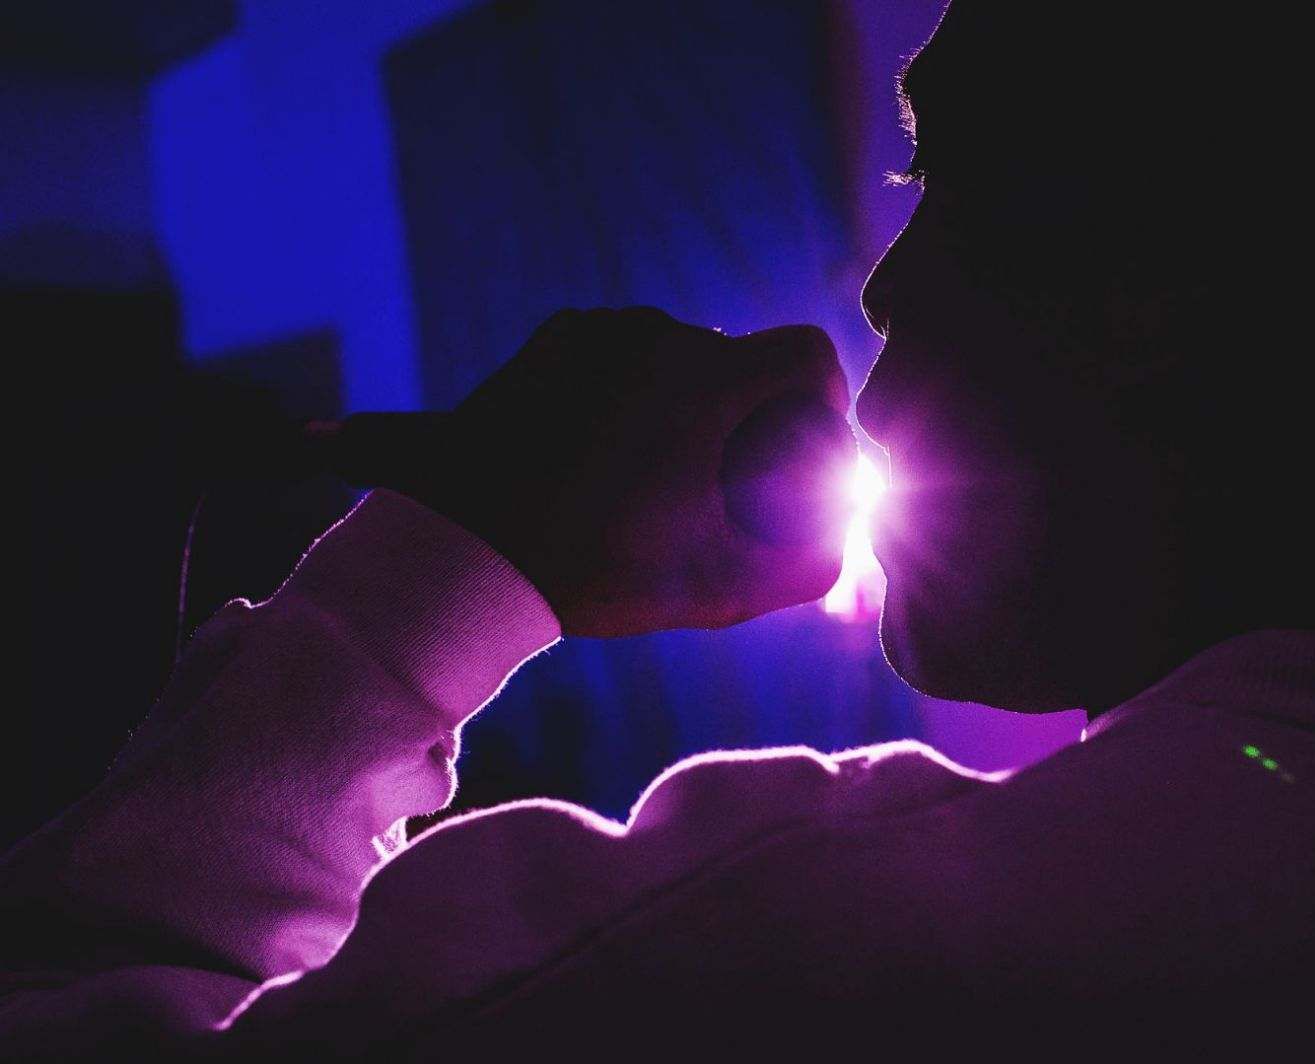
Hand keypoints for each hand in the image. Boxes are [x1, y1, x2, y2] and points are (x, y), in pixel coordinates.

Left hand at [413, 307, 852, 636]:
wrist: (463, 546)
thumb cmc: (595, 570)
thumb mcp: (718, 588)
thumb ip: (807, 566)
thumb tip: (843, 535)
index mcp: (709, 380)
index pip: (807, 355)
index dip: (824, 401)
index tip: (804, 446)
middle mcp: (660, 334)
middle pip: (742, 360)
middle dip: (746, 416)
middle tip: (721, 486)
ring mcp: (601, 329)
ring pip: (680, 356)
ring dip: (685, 404)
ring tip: (653, 478)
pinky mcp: (555, 337)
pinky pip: (623, 352)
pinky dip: (631, 392)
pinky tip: (604, 453)